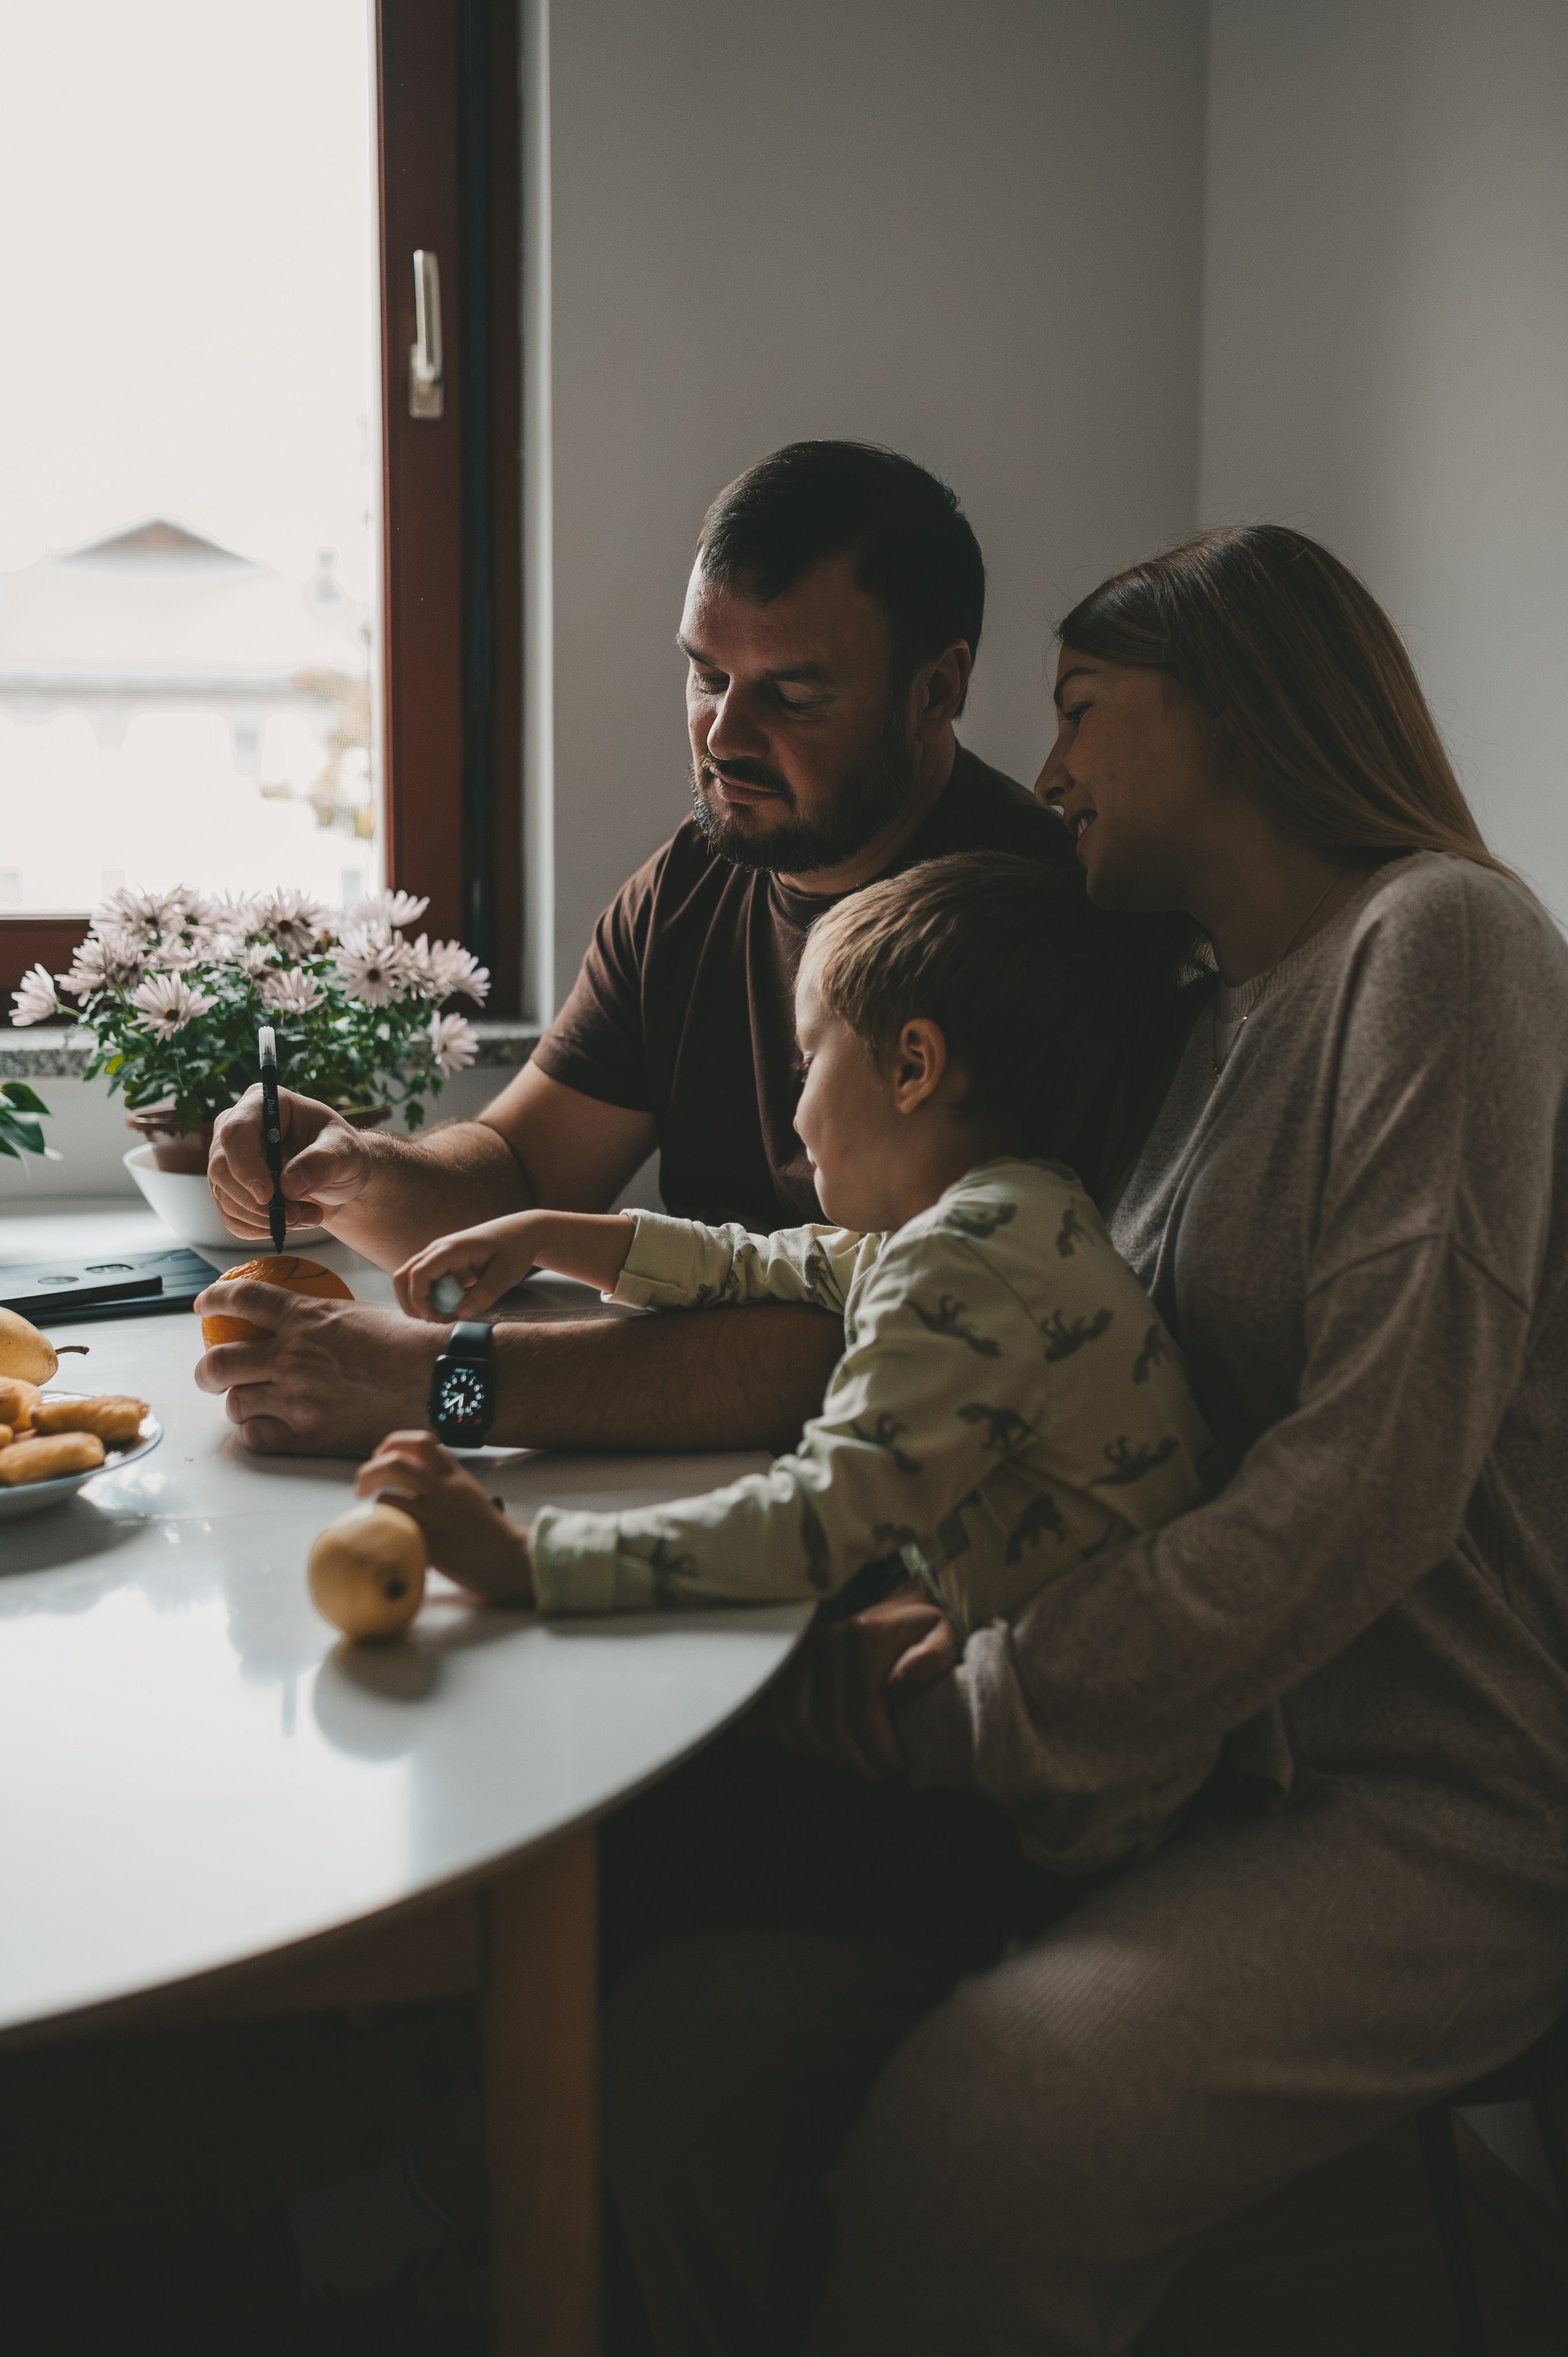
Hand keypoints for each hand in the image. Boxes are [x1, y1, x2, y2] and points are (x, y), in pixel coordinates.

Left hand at [194, 1284, 443, 1454]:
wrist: (435, 1380)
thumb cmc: (407, 1345)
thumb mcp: (355, 1314)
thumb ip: (317, 1320)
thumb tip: (296, 1326)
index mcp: (305, 1318)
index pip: (242, 1299)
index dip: (214, 1299)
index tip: (204, 1305)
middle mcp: (291, 1356)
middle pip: (219, 1361)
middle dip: (208, 1369)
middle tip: (212, 1373)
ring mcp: (296, 1398)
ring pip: (235, 1403)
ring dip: (237, 1402)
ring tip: (250, 1403)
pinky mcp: (306, 1434)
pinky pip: (256, 1437)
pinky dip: (256, 1431)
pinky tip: (267, 1426)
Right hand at [207, 1086, 373, 1239]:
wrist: (339, 1176)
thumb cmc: (341, 1152)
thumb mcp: (347, 1152)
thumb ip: (324, 1162)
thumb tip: (289, 1185)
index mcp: (262, 1104)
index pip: (236, 1131)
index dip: (246, 1165)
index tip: (268, 1195)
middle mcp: (235, 1128)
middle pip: (221, 1169)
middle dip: (259, 1203)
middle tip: (298, 1214)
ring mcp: (227, 1160)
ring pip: (226, 1198)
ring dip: (266, 1219)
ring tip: (307, 1217)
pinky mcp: (229, 1190)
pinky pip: (231, 1219)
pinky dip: (261, 1229)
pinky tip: (289, 1224)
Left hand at [356, 1431, 534, 1602]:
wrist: (509, 1559)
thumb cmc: (485, 1529)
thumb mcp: (467, 1491)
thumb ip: (441, 1477)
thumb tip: (400, 1471)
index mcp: (455, 1475)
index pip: (421, 1442)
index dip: (392, 1444)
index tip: (380, 1457)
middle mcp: (444, 1490)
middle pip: (396, 1464)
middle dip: (369, 1471)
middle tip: (361, 1487)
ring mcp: (437, 1517)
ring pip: (388, 1498)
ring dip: (376, 1507)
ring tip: (379, 1517)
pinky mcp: (430, 1544)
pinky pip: (393, 1531)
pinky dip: (383, 1533)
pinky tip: (387, 1539)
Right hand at [395, 1215, 540, 1322]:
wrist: (523, 1232)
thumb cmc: (516, 1248)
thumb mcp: (506, 1273)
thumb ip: (485, 1294)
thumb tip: (462, 1315)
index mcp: (450, 1249)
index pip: (417, 1275)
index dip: (419, 1301)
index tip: (436, 1319)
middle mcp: (438, 1250)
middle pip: (403, 1277)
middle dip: (412, 1304)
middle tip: (438, 1320)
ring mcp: (438, 1256)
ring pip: (411, 1280)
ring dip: (421, 1302)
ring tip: (447, 1315)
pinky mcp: (444, 1263)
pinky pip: (426, 1282)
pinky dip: (432, 1298)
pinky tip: (454, 1306)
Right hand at [758, 1588, 955, 1781]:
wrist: (894, 1615)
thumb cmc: (921, 1635)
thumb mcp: (946, 1638)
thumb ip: (934, 1657)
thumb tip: (899, 1685)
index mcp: (866, 1637)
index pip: (864, 1713)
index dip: (881, 1751)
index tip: (900, 1764)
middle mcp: (829, 1641)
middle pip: (831, 1723)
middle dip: (858, 1761)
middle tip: (882, 1773)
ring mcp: (805, 1652)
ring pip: (802, 1723)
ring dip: (829, 1756)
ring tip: (859, 1765)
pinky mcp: (791, 1664)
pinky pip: (782, 1713)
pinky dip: (800, 1742)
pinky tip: (829, 1752)